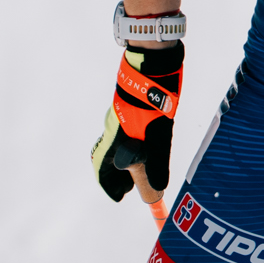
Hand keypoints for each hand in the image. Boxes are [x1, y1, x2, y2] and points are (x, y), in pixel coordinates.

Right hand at [91, 41, 182, 202]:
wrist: (152, 66)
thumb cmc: (153, 102)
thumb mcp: (159, 136)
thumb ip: (157, 163)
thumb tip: (158, 188)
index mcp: (116, 138)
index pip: (103, 167)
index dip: (109, 184)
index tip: (120, 196)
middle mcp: (113, 127)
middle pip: (109, 157)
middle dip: (118, 175)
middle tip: (131, 186)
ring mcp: (120, 115)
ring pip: (118, 143)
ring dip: (126, 159)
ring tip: (142, 167)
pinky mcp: (129, 105)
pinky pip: (126, 131)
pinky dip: (133, 143)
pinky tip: (146, 142)